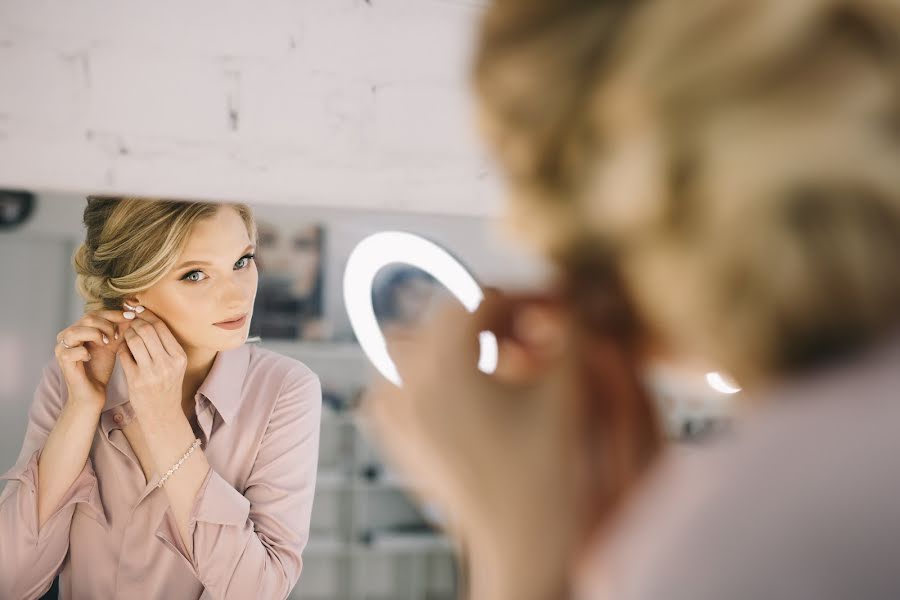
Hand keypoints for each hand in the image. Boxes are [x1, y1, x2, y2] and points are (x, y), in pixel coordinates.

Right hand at [54, 309, 139, 411]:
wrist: (93, 394)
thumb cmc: (100, 369)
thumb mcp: (112, 345)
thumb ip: (119, 330)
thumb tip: (134, 314)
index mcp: (78, 330)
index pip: (95, 313)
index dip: (114, 313)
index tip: (131, 316)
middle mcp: (67, 336)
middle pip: (87, 318)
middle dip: (107, 325)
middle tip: (117, 336)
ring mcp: (62, 349)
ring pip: (76, 331)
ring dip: (96, 335)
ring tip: (106, 344)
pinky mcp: (62, 362)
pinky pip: (72, 350)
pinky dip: (84, 352)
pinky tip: (90, 357)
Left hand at [117, 307, 187, 425]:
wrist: (162, 414)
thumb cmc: (167, 386)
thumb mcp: (175, 365)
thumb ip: (164, 345)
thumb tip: (146, 319)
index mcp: (179, 357)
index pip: (161, 327)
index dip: (147, 315)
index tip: (139, 311)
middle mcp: (167, 363)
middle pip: (146, 330)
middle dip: (135, 322)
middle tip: (129, 321)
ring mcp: (151, 372)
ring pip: (134, 340)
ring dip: (126, 334)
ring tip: (125, 334)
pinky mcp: (136, 380)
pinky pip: (124, 355)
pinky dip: (121, 348)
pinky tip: (123, 349)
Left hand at [361, 289, 590, 598]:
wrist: (527, 545)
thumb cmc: (555, 471)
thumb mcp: (569, 390)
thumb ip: (573, 327)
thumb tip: (571, 287)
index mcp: (448, 368)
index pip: (481, 299)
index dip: (524, 298)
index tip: (555, 313)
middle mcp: (409, 386)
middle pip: (441, 315)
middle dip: (489, 317)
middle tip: (530, 340)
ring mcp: (395, 416)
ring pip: (401, 343)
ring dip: (444, 339)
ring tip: (490, 359)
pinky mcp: (395, 441)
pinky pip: (386, 385)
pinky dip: (413, 374)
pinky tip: (454, 389)